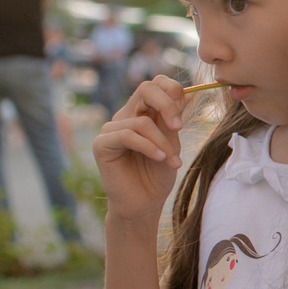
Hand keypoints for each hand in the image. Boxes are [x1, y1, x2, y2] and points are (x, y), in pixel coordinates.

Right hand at [93, 75, 188, 221]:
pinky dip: (148, 147)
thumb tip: (186, 94)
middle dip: (168, 106)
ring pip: (141, 121)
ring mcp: (111, 129)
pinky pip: (127, 136)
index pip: (155, 84)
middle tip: (179, 128)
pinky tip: (159, 159)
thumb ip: (172, 120)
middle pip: (146, 89)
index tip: (184, 110)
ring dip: (163, 141)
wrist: (143, 204)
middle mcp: (125, 116)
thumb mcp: (171, 143)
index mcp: (142, 113)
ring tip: (173, 161)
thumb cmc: (157, 175)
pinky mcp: (102, 144)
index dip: (172, 89)